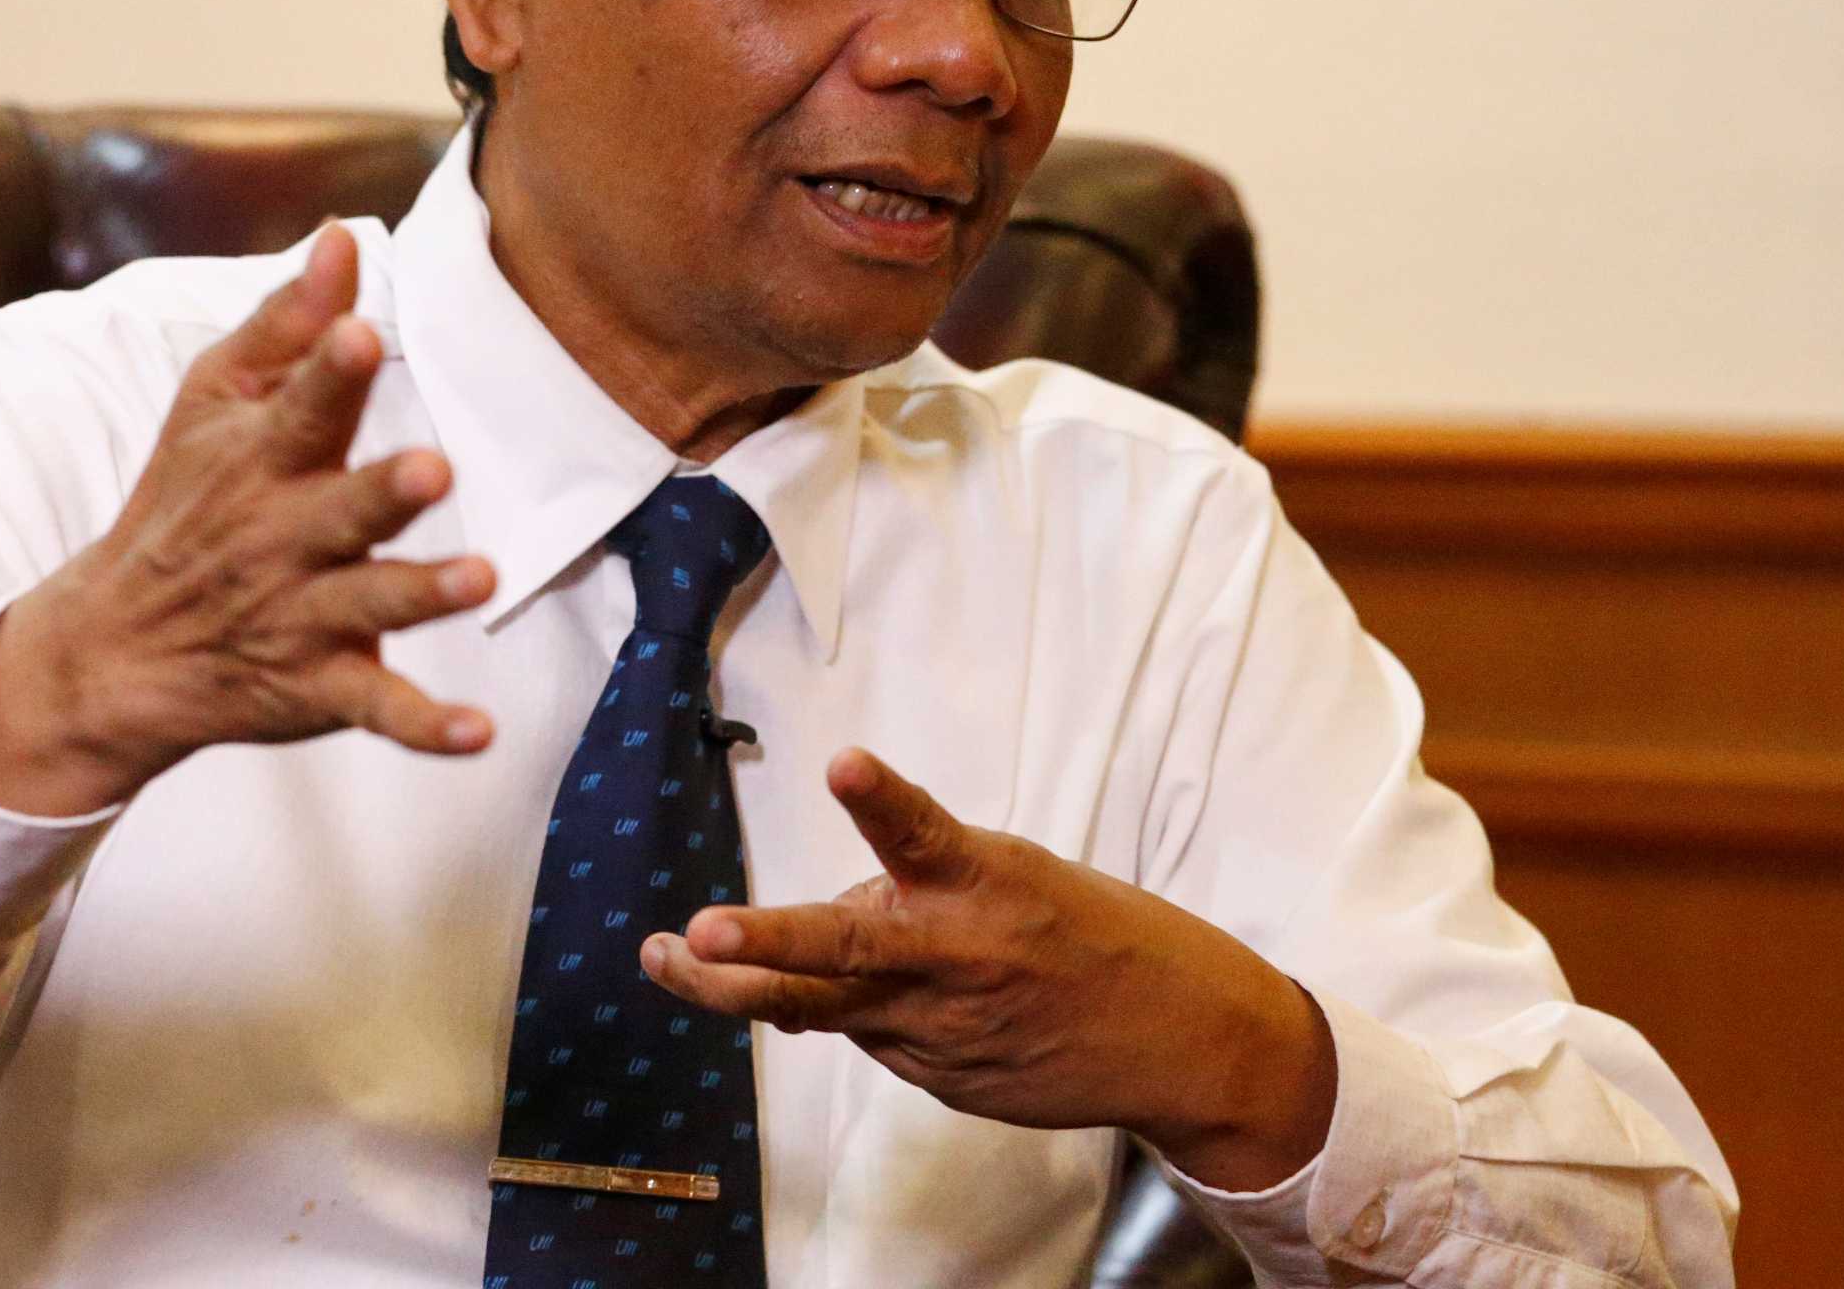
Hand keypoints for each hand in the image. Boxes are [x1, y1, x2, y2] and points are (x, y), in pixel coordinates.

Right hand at [0, 225, 497, 815]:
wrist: (116, 648)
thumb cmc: (183, 503)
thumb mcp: (210, 404)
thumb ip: (285, 323)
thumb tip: (341, 236)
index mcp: (258, 462)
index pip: (296, 410)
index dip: (328, 372)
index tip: (363, 333)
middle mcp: (279, 539)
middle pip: (338, 511)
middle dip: (382, 492)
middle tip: (432, 468)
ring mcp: (300, 617)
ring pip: (366, 605)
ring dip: (420, 595)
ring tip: (480, 578)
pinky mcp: (318, 686)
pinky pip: (377, 709)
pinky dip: (426, 728)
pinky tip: (480, 733)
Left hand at [640, 748, 1337, 1192]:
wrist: (1179, 1041)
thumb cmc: (1099, 936)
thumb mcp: (1020, 881)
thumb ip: (922, 892)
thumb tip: (837, 923)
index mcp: (987, 884)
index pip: (924, 831)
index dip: (880, 799)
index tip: (846, 766)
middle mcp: (953, 958)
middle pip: (841, 952)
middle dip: (759, 946)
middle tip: (694, 933)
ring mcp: (940, 1031)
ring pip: (818, 1008)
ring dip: (734, 985)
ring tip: (664, 957)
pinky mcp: (940, 1078)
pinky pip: (872, 1036)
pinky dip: (855, 1010)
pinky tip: (880, 997)